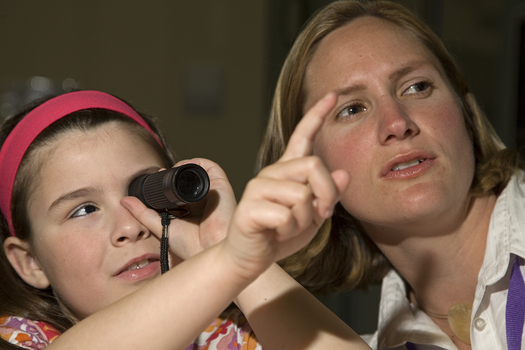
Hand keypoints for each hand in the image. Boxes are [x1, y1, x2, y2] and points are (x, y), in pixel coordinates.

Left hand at [121, 158, 236, 259]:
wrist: (207, 251)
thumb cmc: (191, 245)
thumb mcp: (161, 226)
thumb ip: (144, 214)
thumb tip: (125, 200)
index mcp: (192, 209)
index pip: (178, 190)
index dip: (166, 182)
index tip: (155, 178)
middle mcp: (203, 200)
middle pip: (187, 180)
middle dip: (173, 173)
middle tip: (160, 174)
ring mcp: (212, 193)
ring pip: (197, 172)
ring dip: (183, 167)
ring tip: (170, 170)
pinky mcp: (221, 187)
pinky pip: (210, 168)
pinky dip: (196, 163)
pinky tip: (182, 169)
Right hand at [222, 92, 349, 279]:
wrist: (251, 258)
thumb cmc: (280, 235)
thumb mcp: (313, 216)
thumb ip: (328, 195)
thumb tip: (345, 174)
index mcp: (287, 172)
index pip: (303, 136)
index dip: (317, 115)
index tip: (332, 95)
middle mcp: (271, 173)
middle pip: (314, 166)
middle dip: (327, 195)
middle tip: (321, 214)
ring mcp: (258, 188)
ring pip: (302, 196)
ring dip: (304, 220)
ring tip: (290, 227)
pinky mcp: (249, 207)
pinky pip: (286, 216)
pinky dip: (288, 232)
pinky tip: (275, 233)